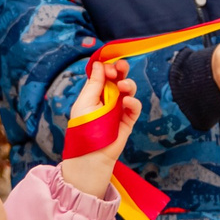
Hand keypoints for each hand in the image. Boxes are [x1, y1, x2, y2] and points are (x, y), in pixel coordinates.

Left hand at [58, 59, 141, 199]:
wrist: (92, 154)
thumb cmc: (84, 129)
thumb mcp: (85, 102)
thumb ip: (94, 83)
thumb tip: (99, 64)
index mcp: (95, 92)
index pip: (104, 74)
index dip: (107, 68)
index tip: (108, 69)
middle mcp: (107, 98)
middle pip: (118, 78)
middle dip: (121, 70)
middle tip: (121, 67)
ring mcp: (119, 108)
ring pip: (128, 90)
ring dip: (128, 84)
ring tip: (123, 86)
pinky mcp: (128, 119)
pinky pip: (135, 107)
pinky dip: (133, 102)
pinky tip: (128, 101)